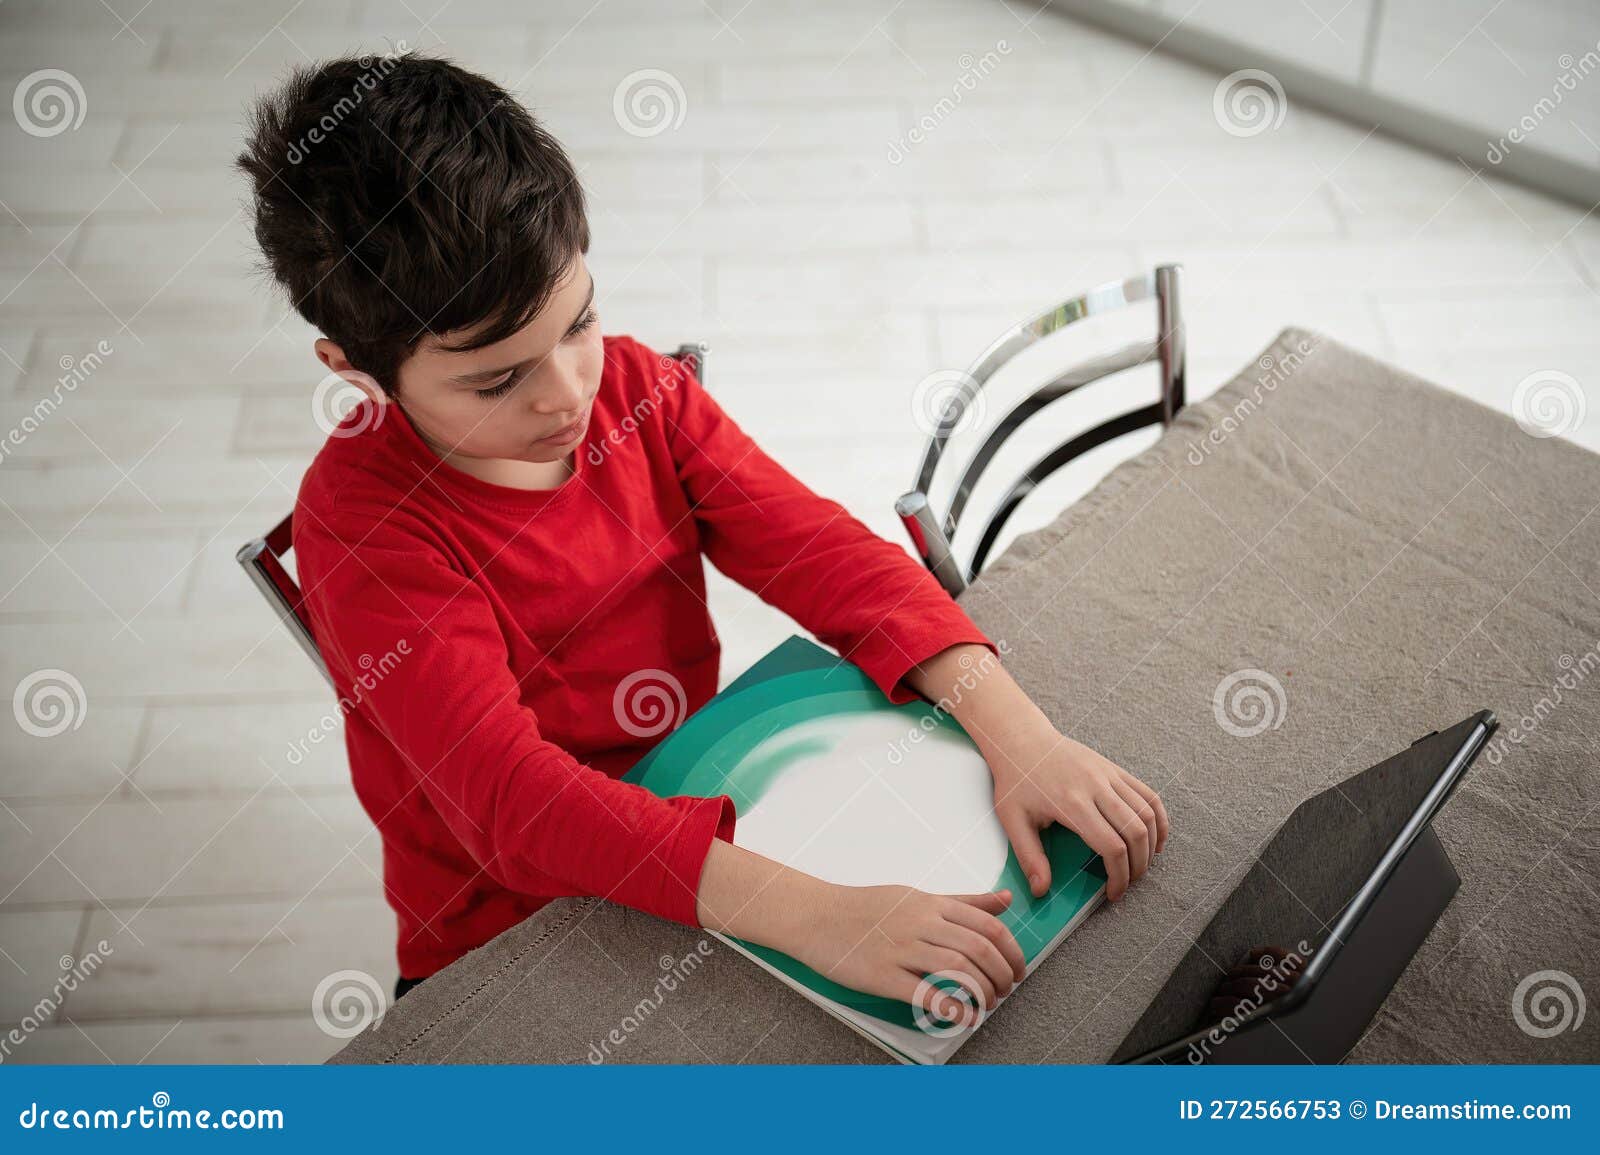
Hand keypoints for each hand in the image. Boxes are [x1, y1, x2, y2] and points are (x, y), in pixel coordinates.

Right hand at [791, 883, 1026, 1024]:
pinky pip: (925, 993)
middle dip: (1002, 975)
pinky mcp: (881, 975)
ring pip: (958, 969)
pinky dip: (953, 1008)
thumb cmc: (865, 907)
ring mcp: (901, 949)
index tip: (1018, 969)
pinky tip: (965, 1017)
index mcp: (931, 904)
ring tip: (988, 1004)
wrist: (815, 915)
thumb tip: (1005, 898)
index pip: (988, 925)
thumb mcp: (917, 895)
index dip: (1012, 951)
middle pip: (979, 949)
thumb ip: (963, 901)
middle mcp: (920, 923)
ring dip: (983, 992)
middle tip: (1006, 990)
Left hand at [987, 726, 1168, 901]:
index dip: (1119, 876)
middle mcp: (1095, 787)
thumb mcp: (1013, 820)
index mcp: (1071, 803)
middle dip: (1138, 865)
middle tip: (1128, 882)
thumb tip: (1041, 890)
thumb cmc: (1016, 781)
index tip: (1114, 892)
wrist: (1022, 740)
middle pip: (1135, 832)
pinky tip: (1155, 838)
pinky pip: (1148, 794)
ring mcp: (1108, 775)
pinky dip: (1159, 819)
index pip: (1111, 846)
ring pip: (1147, 813)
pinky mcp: (1115, 769)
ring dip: (1151, 844)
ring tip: (1140, 864)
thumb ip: (1029, 857)